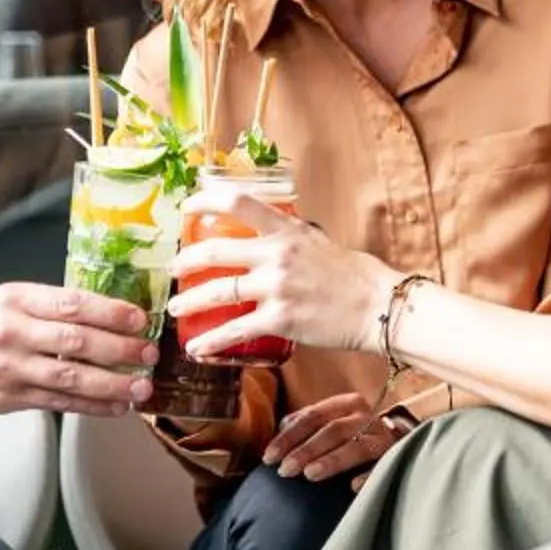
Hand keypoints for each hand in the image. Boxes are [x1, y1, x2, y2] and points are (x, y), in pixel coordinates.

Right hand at [0, 285, 157, 418]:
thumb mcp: (2, 301)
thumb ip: (46, 308)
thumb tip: (103, 315)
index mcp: (15, 299)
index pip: (73, 302)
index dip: (111, 311)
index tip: (140, 318)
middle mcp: (13, 331)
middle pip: (77, 341)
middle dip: (120, 348)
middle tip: (150, 353)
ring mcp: (10, 368)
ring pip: (71, 378)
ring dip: (112, 384)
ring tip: (141, 387)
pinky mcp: (8, 398)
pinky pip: (58, 403)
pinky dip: (91, 407)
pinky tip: (115, 407)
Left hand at [169, 195, 390, 360]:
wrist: (378, 306)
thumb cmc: (352, 275)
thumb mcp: (317, 241)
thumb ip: (288, 237)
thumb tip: (265, 235)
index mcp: (286, 229)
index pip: (237, 201)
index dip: (203, 200)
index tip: (185, 207)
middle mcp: (277, 254)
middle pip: (215, 251)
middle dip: (185, 260)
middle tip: (172, 268)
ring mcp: (276, 287)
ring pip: (217, 292)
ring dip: (189, 302)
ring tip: (175, 308)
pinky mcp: (280, 320)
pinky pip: (236, 330)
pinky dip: (212, 342)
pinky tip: (197, 349)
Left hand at [261, 391, 403, 484]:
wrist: (393, 440)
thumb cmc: (350, 434)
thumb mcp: (329, 421)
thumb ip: (304, 424)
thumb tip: (278, 433)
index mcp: (345, 403)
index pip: (312, 416)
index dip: (288, 437)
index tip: (270, 457)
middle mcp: (365, 416)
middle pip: (333, 430)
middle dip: (306, 450)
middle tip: (285, 470)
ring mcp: (382, 436)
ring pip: (356, 447)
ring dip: (332, 460)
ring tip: (310, 474)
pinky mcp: (395, 456)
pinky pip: (381, 467)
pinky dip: (368, 475)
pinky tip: (353, 486)